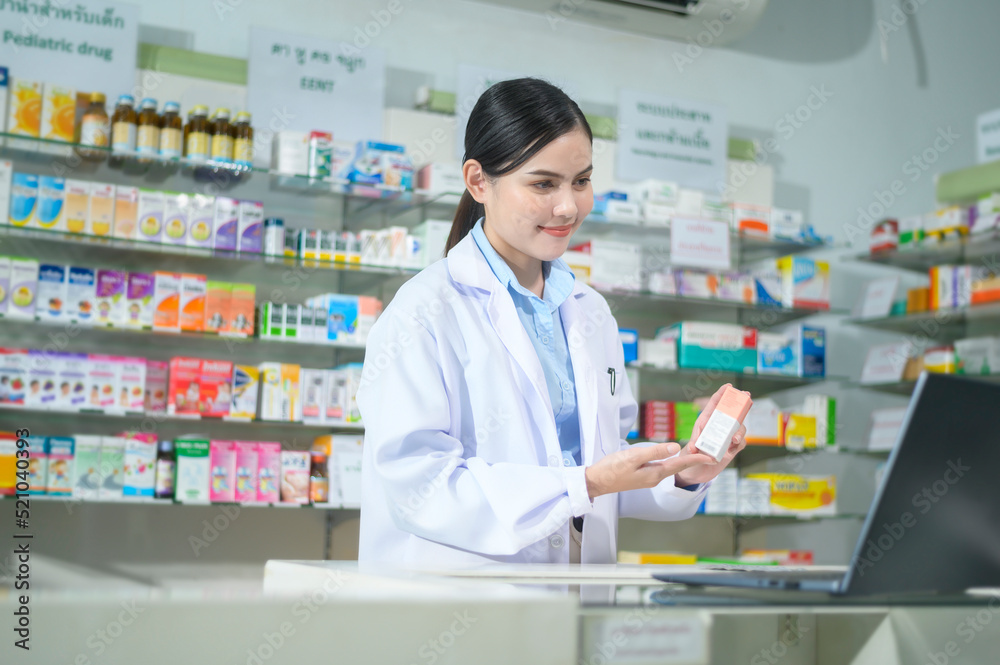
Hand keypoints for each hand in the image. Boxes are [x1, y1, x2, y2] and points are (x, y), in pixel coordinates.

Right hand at [585, 442, 716, 499]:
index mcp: (655, 473)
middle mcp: (655, 477)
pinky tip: (671, 457)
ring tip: (695, 454)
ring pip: (670, 467)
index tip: (712, 457)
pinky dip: (671, 461)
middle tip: (708, 453)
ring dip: (683, 461)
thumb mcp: (633, 457)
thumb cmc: (612, 468)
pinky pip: (661, 467)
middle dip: (693, 460)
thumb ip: (655, 452)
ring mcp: (648, 477)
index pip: (680, 464)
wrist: (597, 481)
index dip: (696, 459)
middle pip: (678, 467)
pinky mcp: (641, 475)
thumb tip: (675, 447)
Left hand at [674, 383, 749, 486]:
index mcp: (705, 422)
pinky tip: (733, 448)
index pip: (714, 404)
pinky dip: (739, 443)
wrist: (694, 473)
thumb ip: (692, 447)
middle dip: (740, 403)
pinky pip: (740, 443)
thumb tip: (694, 447)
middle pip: (731, 412)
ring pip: (739, 427)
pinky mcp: (732, 449)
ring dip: (739, 430)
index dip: (721, 393)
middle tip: (747, 396)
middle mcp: (717, 427)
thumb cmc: (689, 457)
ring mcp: (726, 437)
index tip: (729, 386)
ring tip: (734, 440)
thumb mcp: (688, 451)